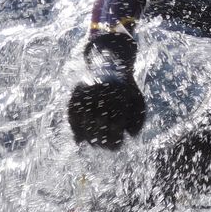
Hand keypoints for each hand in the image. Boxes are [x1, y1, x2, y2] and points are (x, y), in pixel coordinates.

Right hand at [67, 32, 145, 149]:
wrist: (112, 64)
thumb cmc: (127, 90)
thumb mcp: (138, 102)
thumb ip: (138, 120)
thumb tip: (131, 135)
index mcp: (119, 99)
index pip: (115, 128)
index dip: (114, 142)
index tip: (114, 146)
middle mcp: (102, 97)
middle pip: (98, 128)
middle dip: (101, 141)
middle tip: (102, 145)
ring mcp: (88, 94)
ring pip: (83, 123)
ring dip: (88, 137)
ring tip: (92, 143)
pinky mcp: (77, 93)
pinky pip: (72, 114)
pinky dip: (74, 128)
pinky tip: (78, 139)